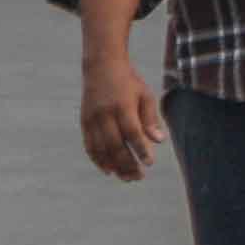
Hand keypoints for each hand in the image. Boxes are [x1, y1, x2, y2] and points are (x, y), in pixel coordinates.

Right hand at [80, 55, 165, 180]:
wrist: (101, 67)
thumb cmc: (129, 82)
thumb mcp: (145, 95)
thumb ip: (151, 119)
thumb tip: (160, 141)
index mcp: (122, 106)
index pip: (132, 133)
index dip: (140, 150)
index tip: (149, 163)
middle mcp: (105, 114)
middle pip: (115, 145)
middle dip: (127, 164)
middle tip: (139, 177)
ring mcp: (92, 119)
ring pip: (101, 149)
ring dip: (113, 166)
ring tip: (126, 177)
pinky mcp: (84, 122)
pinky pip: (89, 146)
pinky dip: (98, 160)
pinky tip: (108, 170)